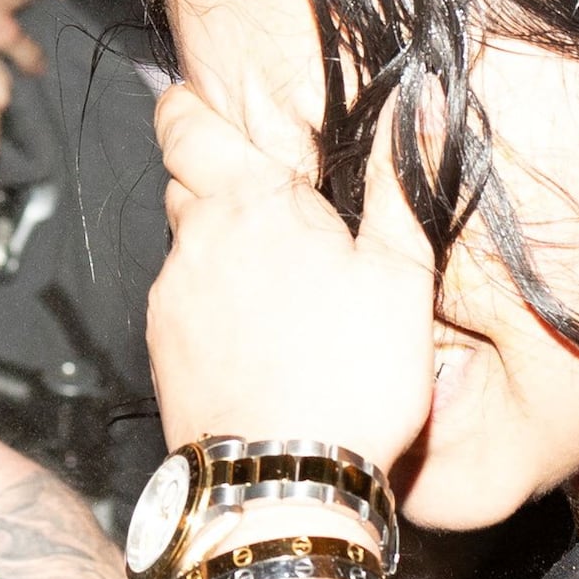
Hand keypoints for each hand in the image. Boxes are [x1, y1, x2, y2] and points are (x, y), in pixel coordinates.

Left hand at [146, 84, 439, 471]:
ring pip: (185, 247)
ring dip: (219, 250)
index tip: (210, 108)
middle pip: (185, 181)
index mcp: (250, 203)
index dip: (191, 105)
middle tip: (279, 211)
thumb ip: (398, 180)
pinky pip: (180, 303)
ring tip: (280, 289)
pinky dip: (210, 305)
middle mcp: (194, 241)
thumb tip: (417, 98)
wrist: (285, 480)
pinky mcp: (161, 349)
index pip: (183, 121)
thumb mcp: (400, 275)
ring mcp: (170, 299)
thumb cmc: (352, 377)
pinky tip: (259, 337)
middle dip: (221, 183)